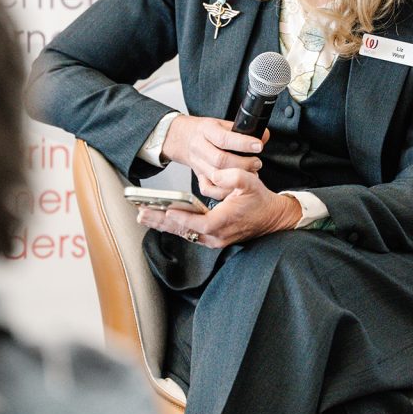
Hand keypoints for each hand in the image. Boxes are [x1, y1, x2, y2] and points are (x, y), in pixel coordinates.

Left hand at [136, 168, 301, 248]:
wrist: (272, 217)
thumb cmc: (260, 201)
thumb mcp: (250, 183)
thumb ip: (234, 176)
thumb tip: (216, 174)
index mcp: (223, 222)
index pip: (197, 222)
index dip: (181, 217)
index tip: (166, 210)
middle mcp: (216, 235)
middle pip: (183, 230)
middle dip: (161, 221)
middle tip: (141, 213)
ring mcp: (213, 239)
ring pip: (183, 232)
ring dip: (163, 223)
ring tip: (144, 215)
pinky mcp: (211, 238)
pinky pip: (188, 233)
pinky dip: (173, 225)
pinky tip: (160, 218)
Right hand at [161, 115, 269, 198]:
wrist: (181, 138)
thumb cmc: (205, 131)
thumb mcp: (222, 123)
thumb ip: (242, 129)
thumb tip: (263, 135)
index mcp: (206, 130)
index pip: (224, 138)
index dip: (243, 144)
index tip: (258, 146)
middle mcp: (199, 147)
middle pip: (220, 160)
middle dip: (243, 164)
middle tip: (256, 163)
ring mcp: (197, 163)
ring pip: (216, 175)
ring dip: (236, 178)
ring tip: (251, 174)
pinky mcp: (197, 176)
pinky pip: (209, 188)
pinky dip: (225, 190)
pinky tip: (236, 187)